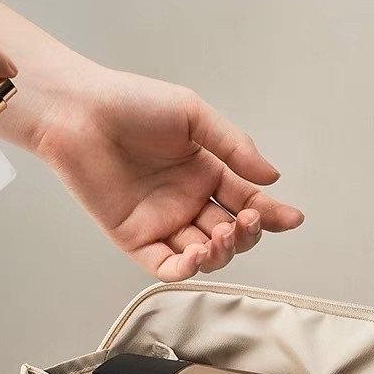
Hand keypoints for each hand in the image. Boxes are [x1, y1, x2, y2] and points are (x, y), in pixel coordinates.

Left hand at [36, 64, 303, 280]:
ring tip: (223, 233)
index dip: (270, 214)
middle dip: (247, 234)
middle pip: (231, 235)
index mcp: (205, 173)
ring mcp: (163, 223)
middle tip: (247, 221)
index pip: (246, 202)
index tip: (291, 219)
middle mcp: (187, 202)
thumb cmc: (132, 104)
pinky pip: (168, 266)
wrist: (81, 113)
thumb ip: (234, 148)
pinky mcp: (136, 240)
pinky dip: (188, 269)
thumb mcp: (194, 116)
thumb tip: (272, 179)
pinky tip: (199, 255)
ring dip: (222, 253)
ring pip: (205, 256)